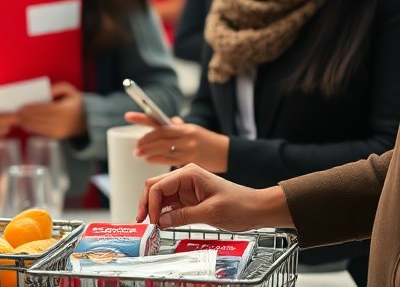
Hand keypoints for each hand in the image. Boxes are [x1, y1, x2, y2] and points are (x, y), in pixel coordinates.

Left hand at [16, 81, 85, 138]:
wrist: (89, 121)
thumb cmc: (77, 103)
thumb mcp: (70, 91)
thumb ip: (58, 88)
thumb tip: (46, 91)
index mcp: (63, 110)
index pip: (43, 109)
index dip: (31, 110)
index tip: (20, 108)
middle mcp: (60, 122)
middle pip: (38, 119)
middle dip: (24, 117)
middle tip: (13, 114)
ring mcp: (58, 131)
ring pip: (37, 127)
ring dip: (25, 123)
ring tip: (16, 119)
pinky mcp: (56, 136)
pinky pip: (41, 132)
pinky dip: (31, 127)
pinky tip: (25, 124)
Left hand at [125, 112, 229, 171]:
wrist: (226, 153)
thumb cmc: (207, 141)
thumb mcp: (193, 130)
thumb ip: (177, 127)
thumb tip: (166, 121)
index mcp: (184, 126)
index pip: (159, 120)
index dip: (142, 118)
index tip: (128, 116)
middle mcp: (185, 136)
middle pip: (159, 135)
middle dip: (144, 140)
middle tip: (136, 146)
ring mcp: (188, 149)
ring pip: (162, 149)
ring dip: (147, 151)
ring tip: (138, 153)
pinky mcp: (190, 161)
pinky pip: (169, 160)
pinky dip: (157, 159)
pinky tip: (149, 159)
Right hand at [138, 165, 293, 230]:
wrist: (257, 208)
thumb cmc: (240, 205)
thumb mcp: (211, 212)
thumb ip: (184, 216)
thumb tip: (162, 221)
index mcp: (189, 173)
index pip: (159, 185)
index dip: (150, 204)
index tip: (152, 221)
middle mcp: (185, 178)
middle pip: (155, 187)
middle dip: (146, 204)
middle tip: (143, 222)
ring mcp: (186, 188)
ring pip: (160, 196)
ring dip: (154, 209)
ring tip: (151, 225)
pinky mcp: (189, 199)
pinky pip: (171, 205)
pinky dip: (164, 213)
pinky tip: (162, 223)